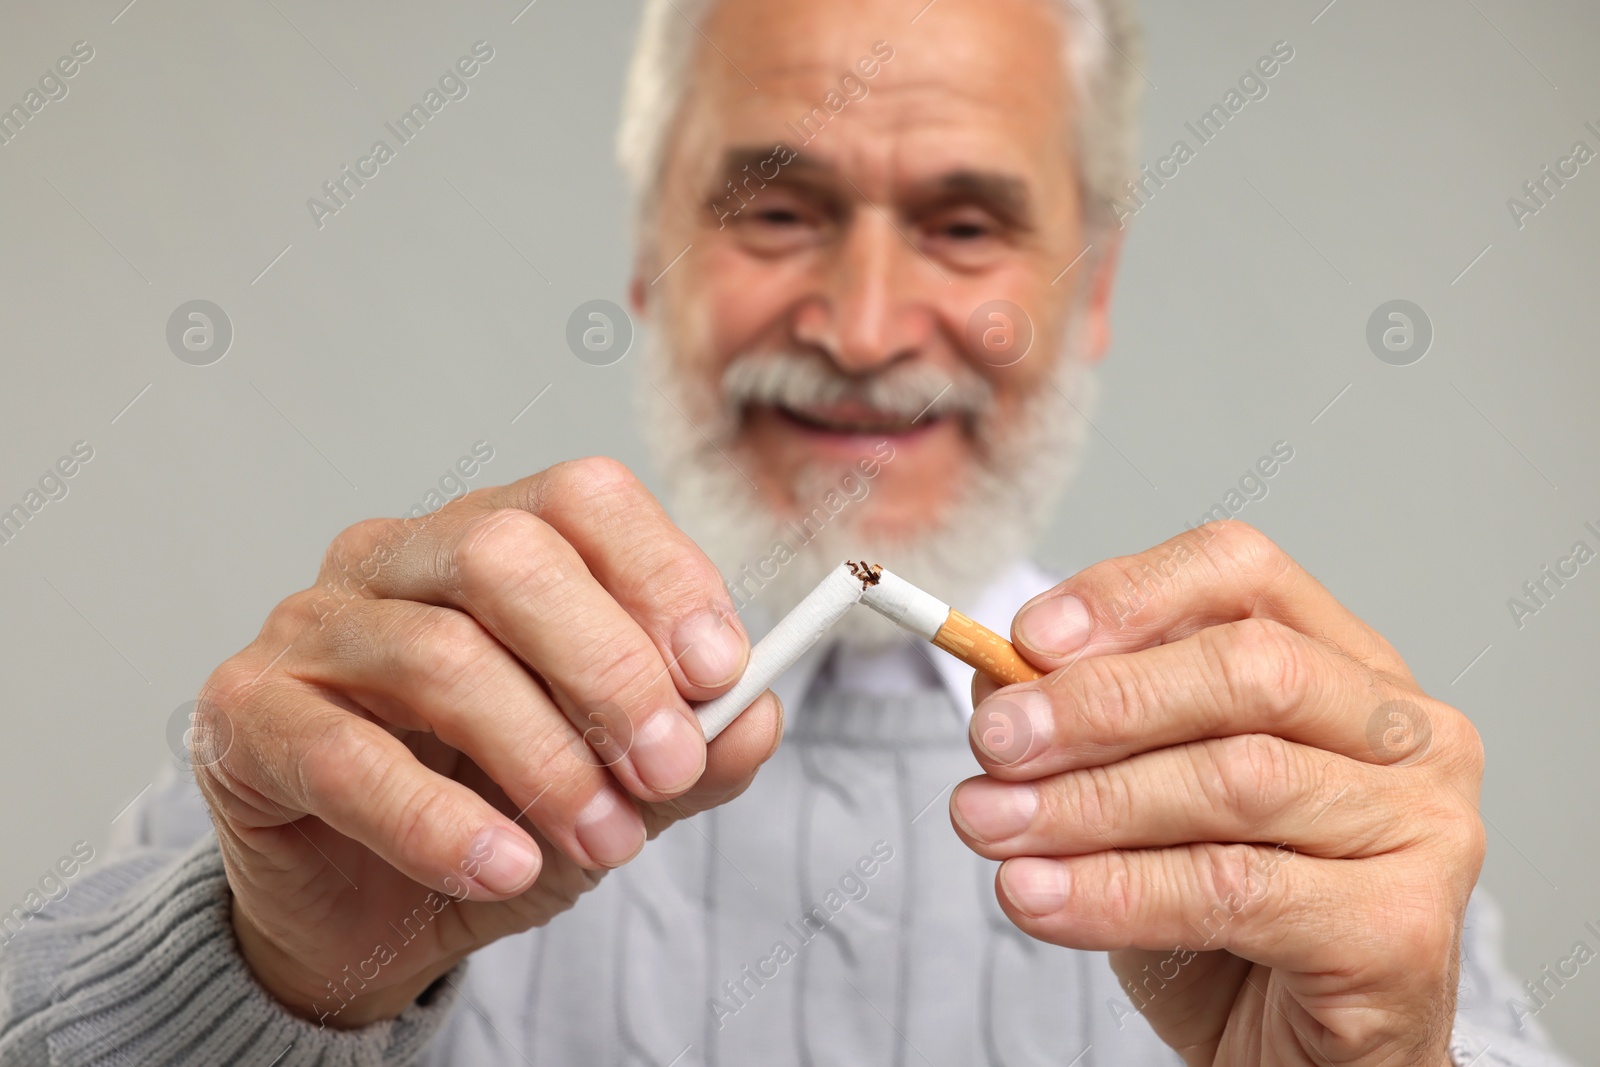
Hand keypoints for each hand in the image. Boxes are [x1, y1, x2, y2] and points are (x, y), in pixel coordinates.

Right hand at [193, 457, 779, 1027]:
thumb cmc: (497, 810)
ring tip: (601, 843)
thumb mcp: (619, 782)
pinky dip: (440, 821)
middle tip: (667, 769)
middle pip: (510, 556)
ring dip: (542, 761)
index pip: (583, 498)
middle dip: (610, 671)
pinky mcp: (247, 712)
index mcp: (493, 540)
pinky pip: (345, 755)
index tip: (721, 671)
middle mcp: (397, 558)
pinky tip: (503, 868)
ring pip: (440, 656)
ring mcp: (313, 625)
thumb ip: (693, 747)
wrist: (370, 908)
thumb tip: (758, 716)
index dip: (661, 575)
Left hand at [950, 522, 1483, 1065]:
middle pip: (1248, 670)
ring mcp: (1424, 828)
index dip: (1129, 593)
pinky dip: (1116, 891)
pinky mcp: (1405, 929)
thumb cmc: (1226, 909)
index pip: (1240, 572)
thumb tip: (1000, 676)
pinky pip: (1234, 890)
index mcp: (1345, 663)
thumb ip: (1082, 722)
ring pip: (1234, 781)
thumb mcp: (1142, 792)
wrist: (1297, 1053)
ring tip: (989, 823)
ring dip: (1086, 803)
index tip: (1023, 639)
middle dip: (1099, 702)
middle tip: (993, 742)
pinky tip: (1037, 896)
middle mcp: (1406, 731)